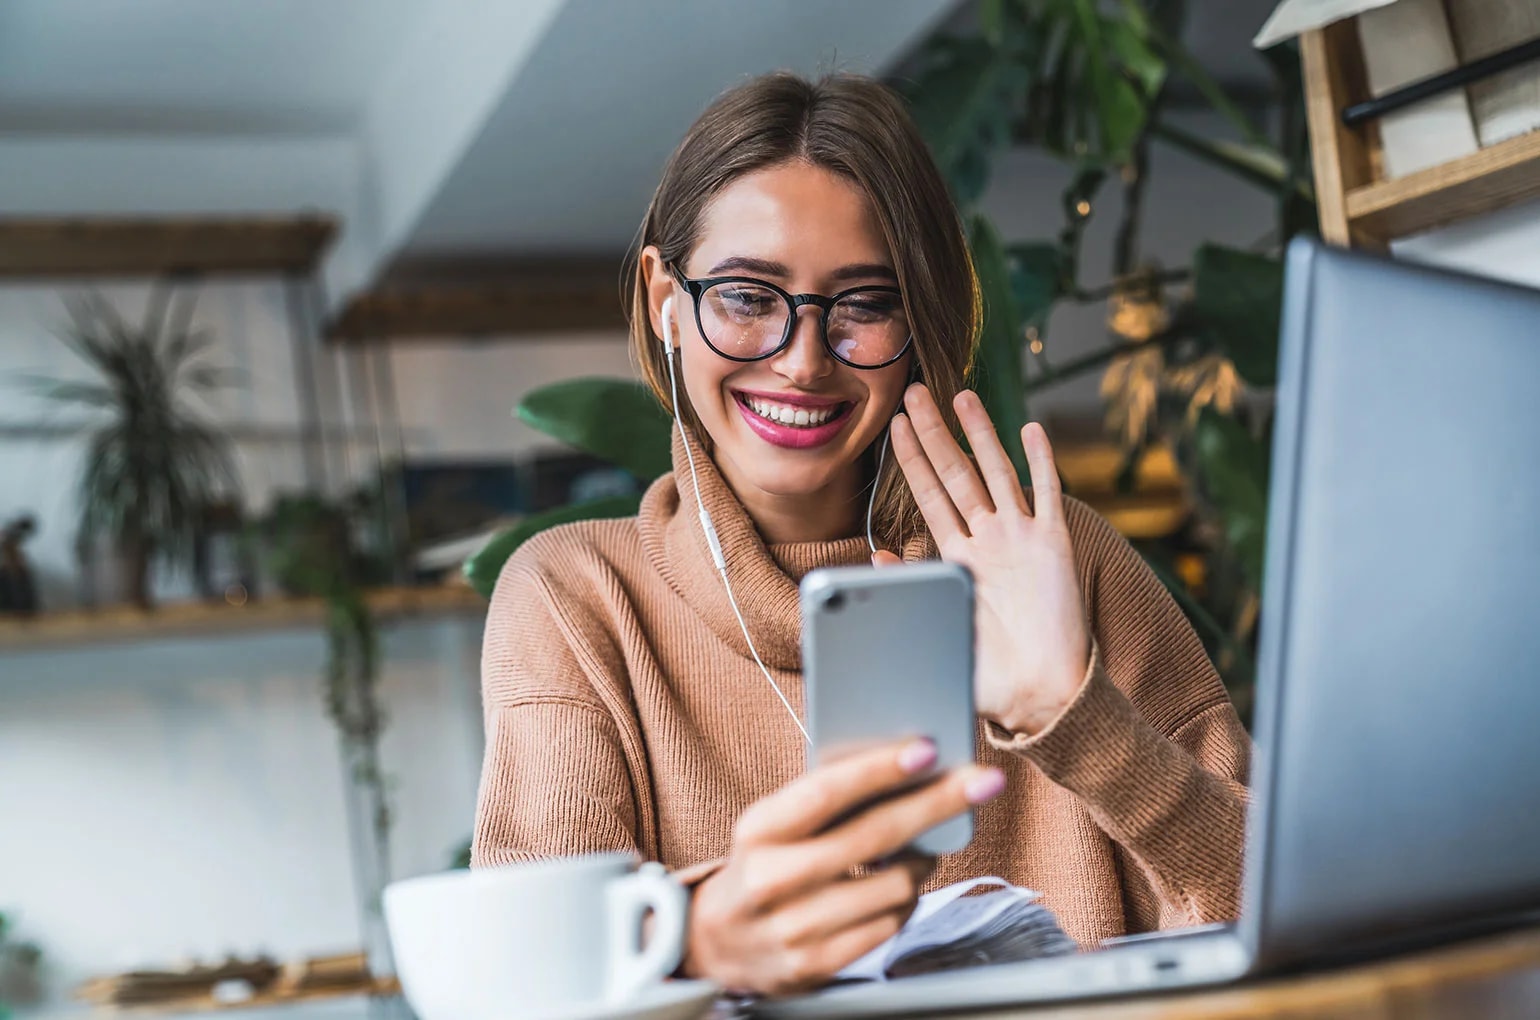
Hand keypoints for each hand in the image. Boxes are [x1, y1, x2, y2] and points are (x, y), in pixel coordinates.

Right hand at [680, 739, 1005, 995]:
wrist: (714, 943)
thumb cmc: (759, 866)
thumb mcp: (771, 826)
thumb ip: (821, 802)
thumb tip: (902, 770)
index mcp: (758, 831)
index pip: (826, 792)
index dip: (880, 769)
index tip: (927, 750)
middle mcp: (771, 879)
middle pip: (875, 836)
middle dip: (938, 804)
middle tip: (981, 782)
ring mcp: (794, 928)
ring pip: (894, 886)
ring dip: (924, 860)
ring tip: (926, 846)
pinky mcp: (816, 965)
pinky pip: (889, 925)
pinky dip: (907, 900)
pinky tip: (903, 884)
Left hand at [877, 384, 1090, 735]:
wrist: (1042, 696)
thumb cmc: (992, 675)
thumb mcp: (939, 631)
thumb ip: (912, 592)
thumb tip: (880, 558)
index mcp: (959, 559)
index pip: (928, 498)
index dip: (911, 461)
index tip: (893, 427)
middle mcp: (988, 540)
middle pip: (956, 473)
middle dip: (934, 433)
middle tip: (913, 393)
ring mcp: (1022, 538)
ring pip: (997, 473)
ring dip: (980, 434)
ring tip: (962, 396)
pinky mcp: (1055, 545)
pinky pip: (1046, 495)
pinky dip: (1041, 461)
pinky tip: (1030, 429)